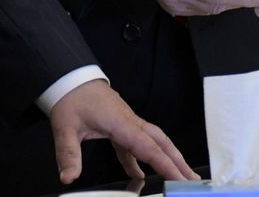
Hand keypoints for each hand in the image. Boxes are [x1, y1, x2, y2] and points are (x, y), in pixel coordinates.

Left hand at [50, 80, 199, 184]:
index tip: (182, 181)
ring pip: (152, 142)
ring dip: (166, 159)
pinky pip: (135, 143)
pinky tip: (137, 175)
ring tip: (177, 178)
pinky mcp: (118, 124)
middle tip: (193, 182)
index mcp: (121, 123)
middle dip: (178, 162)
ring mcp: (125, 122)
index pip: (149, 148)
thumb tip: (68, 177)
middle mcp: (129, 122)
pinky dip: (141, 158)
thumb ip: (68, 154)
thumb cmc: (70, 97)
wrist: (68, 76)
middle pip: (160, 143)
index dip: (167, 166)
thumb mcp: (65, 127)